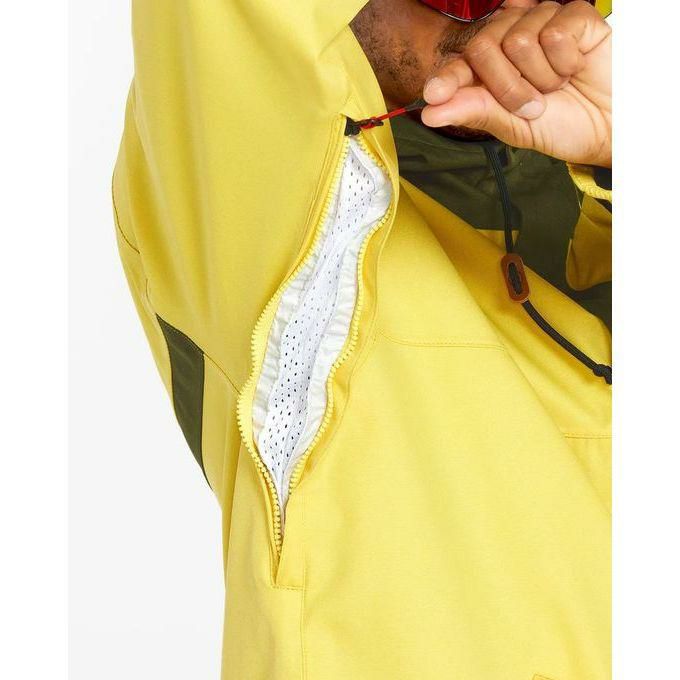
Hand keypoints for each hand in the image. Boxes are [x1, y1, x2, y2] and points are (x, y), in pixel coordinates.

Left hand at [421, 1, 611, 166]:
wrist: (609, 127)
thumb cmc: (560, 126)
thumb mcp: (511, 127)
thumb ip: (473, 112)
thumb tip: (429, 113)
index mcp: (491, 69)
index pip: (460, 64)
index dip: (448, 77)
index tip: (434, 94)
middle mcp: (511, 40)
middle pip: (484, 47)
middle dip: (508, 87)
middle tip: (533, 104)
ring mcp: (542, 23)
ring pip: (519, 40)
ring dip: (541, 77)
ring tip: (558, 86)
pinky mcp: (574, 15)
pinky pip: (555, 32)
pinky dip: (566, 61)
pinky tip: (576, 67)